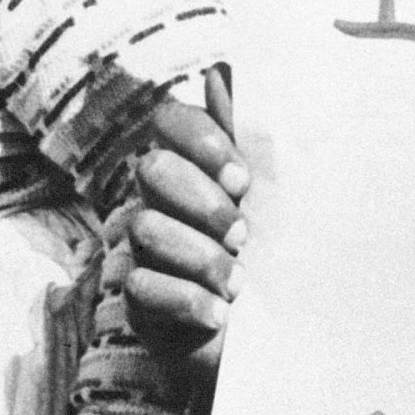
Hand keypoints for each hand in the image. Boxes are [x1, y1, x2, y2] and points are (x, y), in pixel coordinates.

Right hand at [124, 67, 248, 378]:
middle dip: (202, 200)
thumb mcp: (276, 198)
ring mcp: (142, 248)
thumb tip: (222, 74)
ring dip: (202, 256)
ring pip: (146, 227)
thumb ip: (253, 139)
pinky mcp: (137, 299)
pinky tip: (220, 314)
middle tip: (243, 232)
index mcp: (192, 165)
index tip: (241, 177)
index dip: (200, 140)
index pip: (169, 120)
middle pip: (152, 170)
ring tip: (240, 281)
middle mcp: (159, 199)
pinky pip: (141, 286)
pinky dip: (188, 301)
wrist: (269, 340)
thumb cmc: (273, 257)